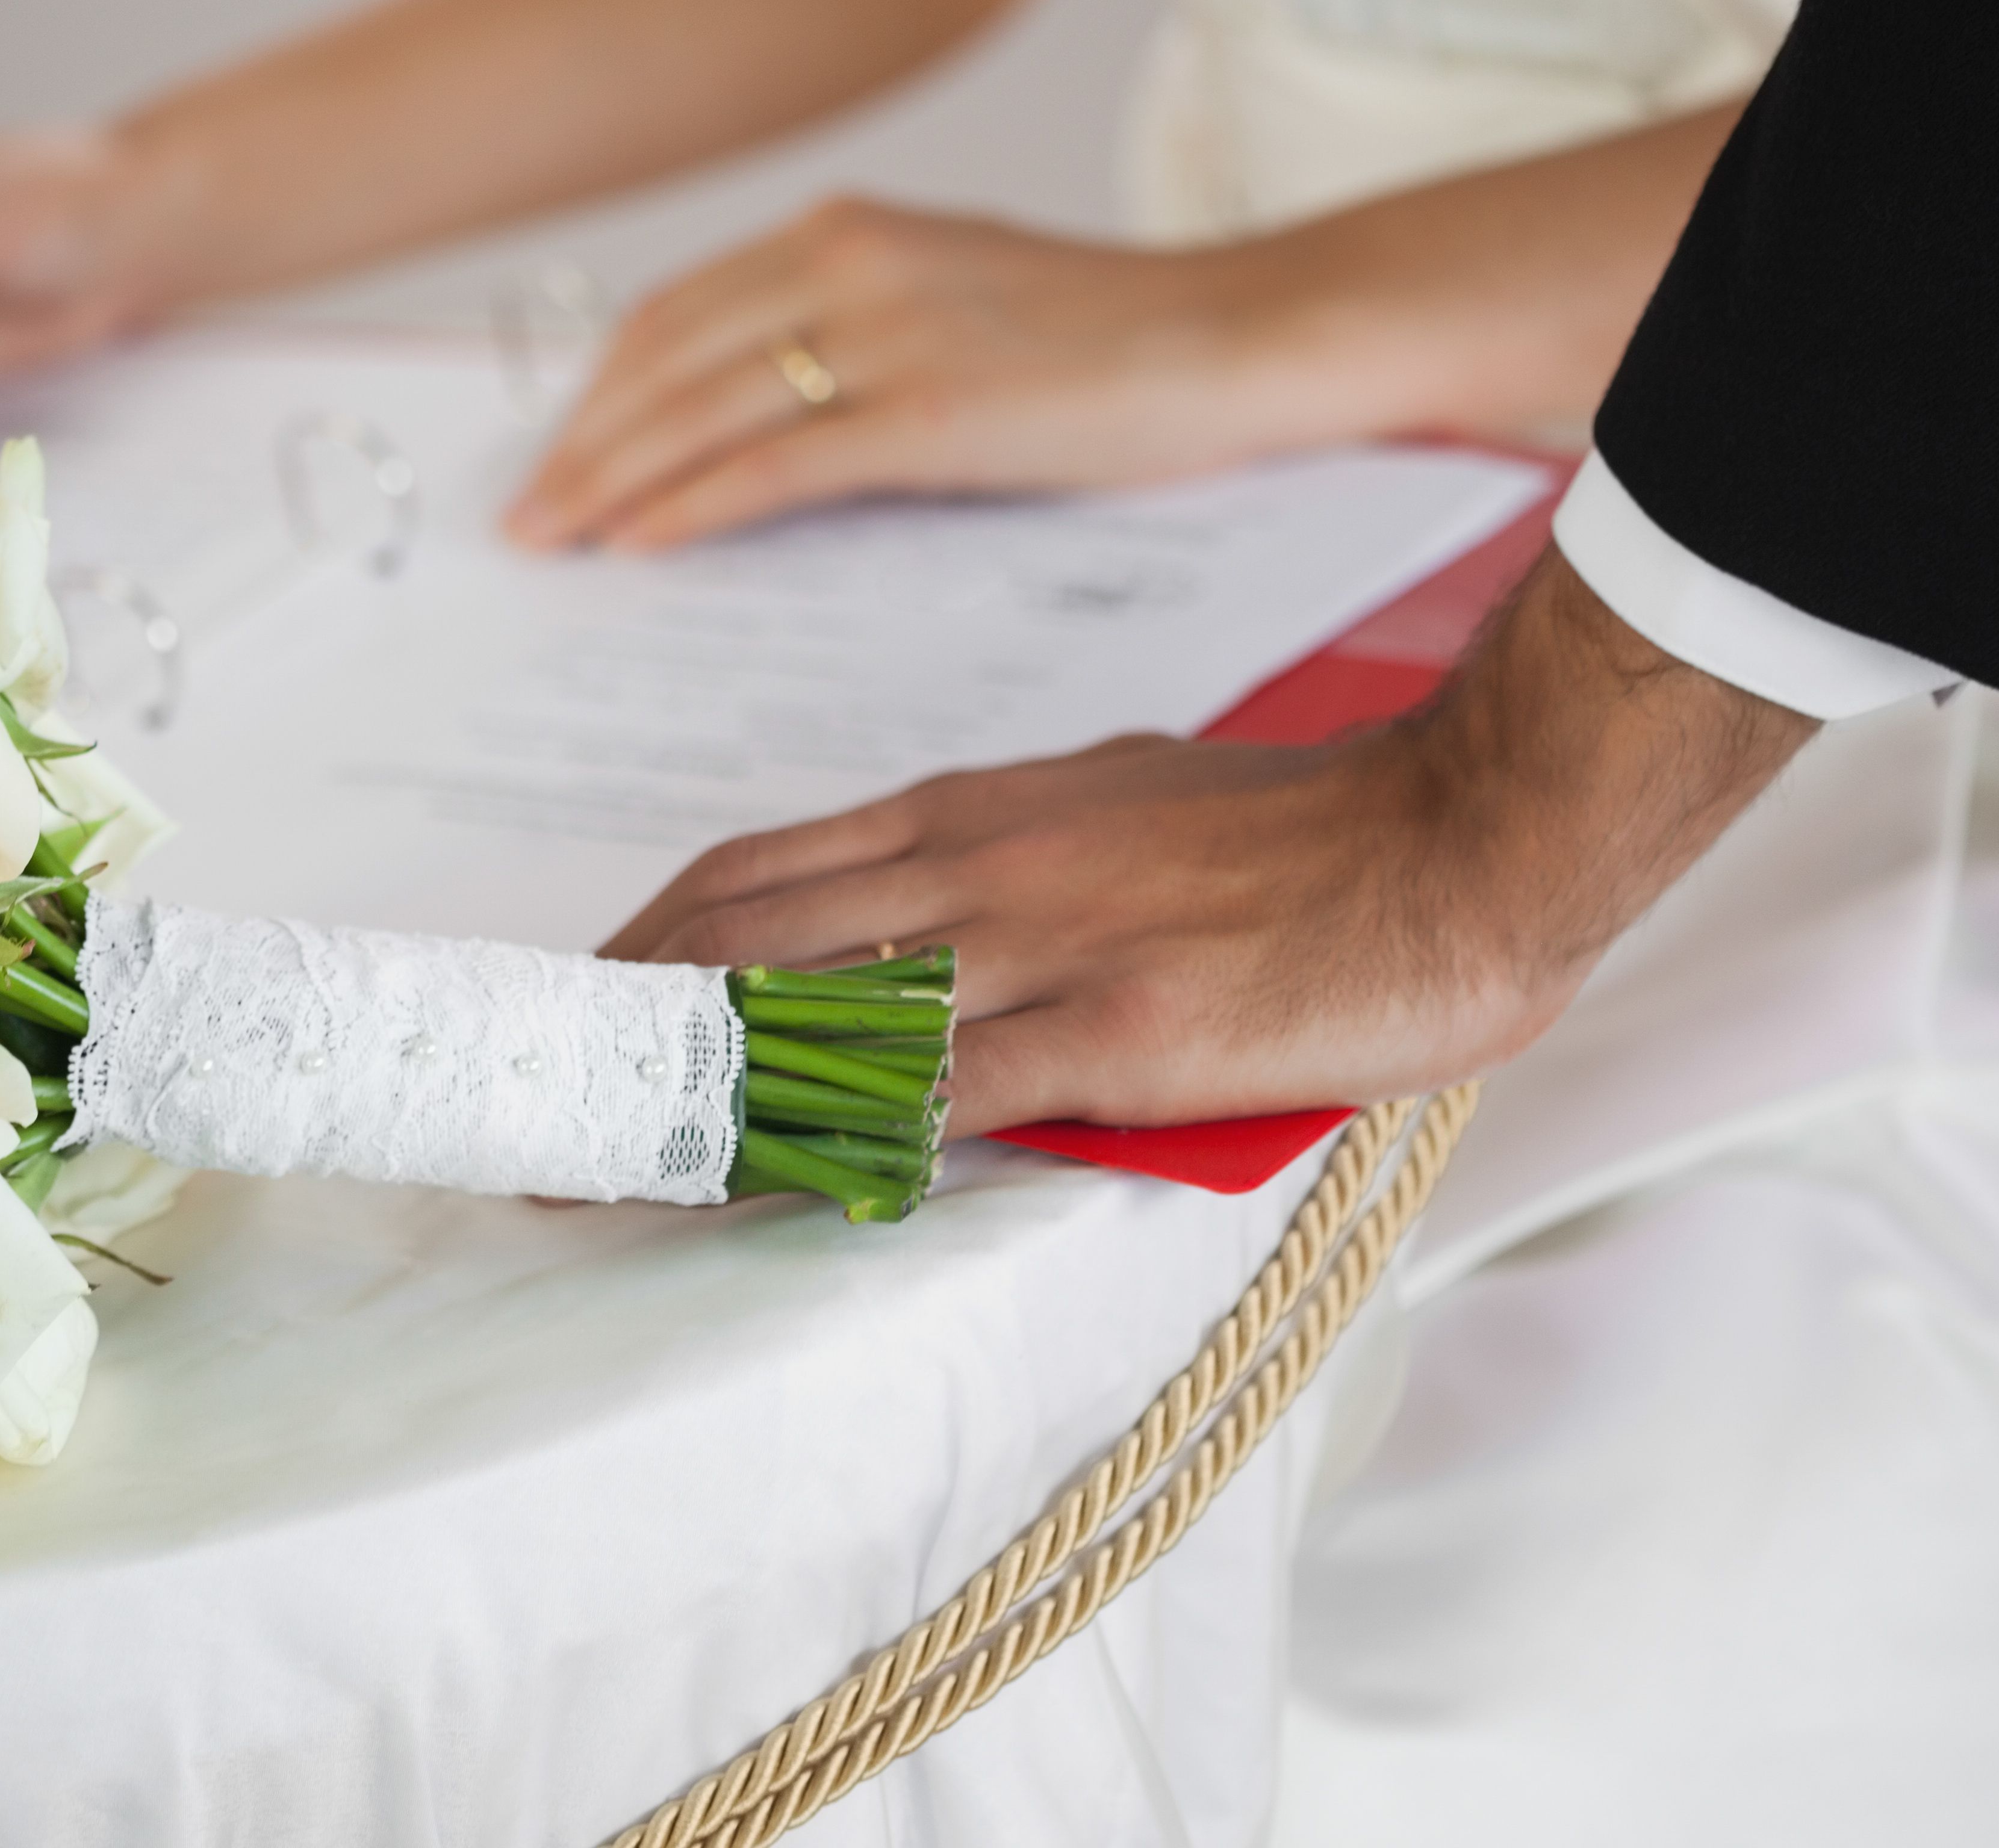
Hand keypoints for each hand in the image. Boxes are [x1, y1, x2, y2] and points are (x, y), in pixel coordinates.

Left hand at [502, 196, 1361, 552]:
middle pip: (666, 359)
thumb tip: (765, 412)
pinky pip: (775, 464)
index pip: (679, 313)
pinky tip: (640, 543)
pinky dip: (692, 504)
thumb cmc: (1116, 340)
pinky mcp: (931, 409)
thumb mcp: (959, 302)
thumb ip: (857, 334)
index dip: (602, 390)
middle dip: (582, 444)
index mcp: (851, 231)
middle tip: (526, 518)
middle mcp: (851, 261)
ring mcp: (890, 332)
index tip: (556, 452)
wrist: (1246, 335)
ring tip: (556, 542)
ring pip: (701, 410)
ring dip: (612, 480)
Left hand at [604, 554, 1817, 1131]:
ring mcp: (1033, 947)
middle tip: (538, 1109)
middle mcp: (971, 868)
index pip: (752, 874)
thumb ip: (1024, 860)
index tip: (575, 1013)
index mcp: (970, 815)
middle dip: (620, 1027)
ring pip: (806, 1016)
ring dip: (687, 1097)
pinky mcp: (1108, 1033)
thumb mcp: (1125, 809)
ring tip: (594, 1169)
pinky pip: (930, 1097)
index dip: (643, 946)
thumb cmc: (1310, 833)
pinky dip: (822, 1143)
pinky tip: (752, 1189)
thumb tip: (952, 910)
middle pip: (737, 938)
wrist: (1460, 831)